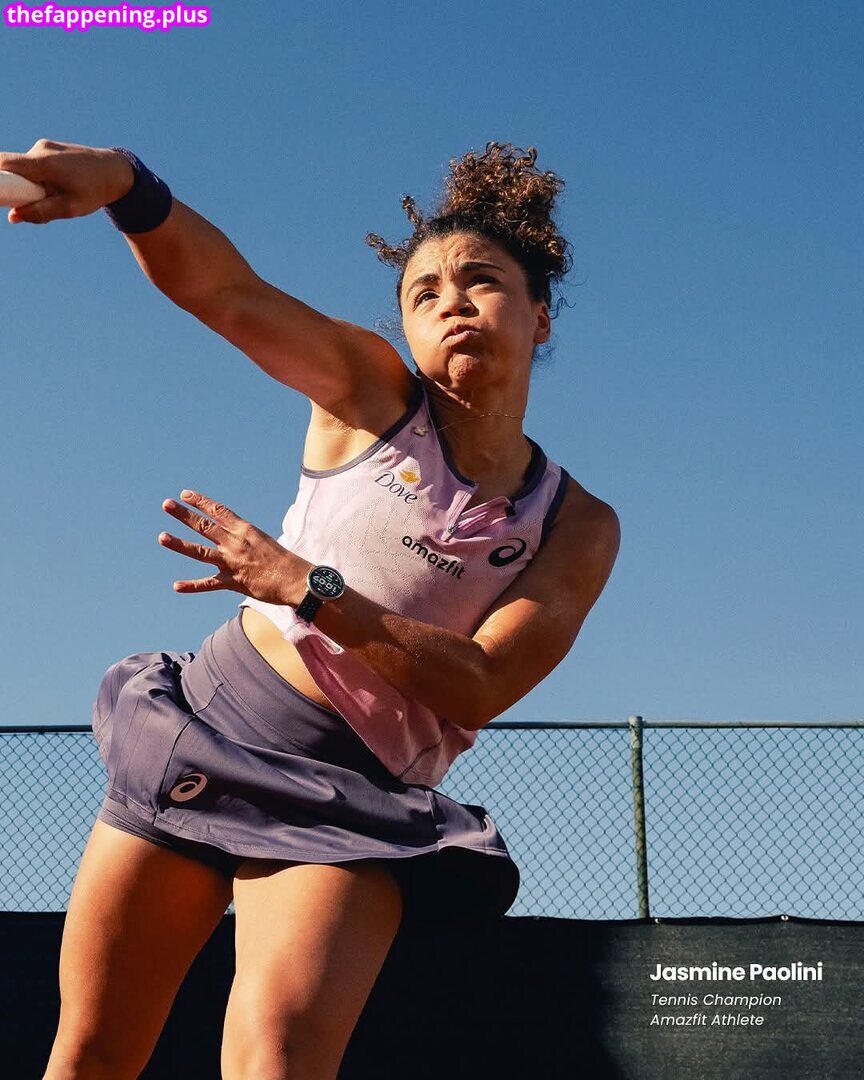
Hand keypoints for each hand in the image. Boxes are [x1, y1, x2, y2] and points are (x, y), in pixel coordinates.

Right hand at [0, 138, 133, 224]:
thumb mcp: (69, 208)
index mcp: (43, 163)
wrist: (115, 172)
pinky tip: (58, 189)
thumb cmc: (94, 191)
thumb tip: (13, 217)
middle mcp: (40, 149)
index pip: (4, 163)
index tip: (0, 194)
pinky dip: (38, 179)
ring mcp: (44, 146)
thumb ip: (40, 213)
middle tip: (32, 203)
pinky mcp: (48, 149)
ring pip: (24, 168)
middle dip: (15, 188)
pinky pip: (33, 165)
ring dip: (30, 185)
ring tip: (56, 197)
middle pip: (12, 168)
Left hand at [158, 490, 306, 604]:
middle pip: (205, 526)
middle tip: (166, 504)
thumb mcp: (265, 543)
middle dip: (184, 515)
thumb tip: (236, 541)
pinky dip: (192, 586)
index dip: (201, 502)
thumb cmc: (286, 562)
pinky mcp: (234, 581)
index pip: (219, 511)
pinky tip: (176, 586)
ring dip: (179, 544)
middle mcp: (236, 543)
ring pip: (200, 551)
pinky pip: (209, 584)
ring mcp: (233, 562)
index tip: (185, 494)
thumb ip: (247, 541)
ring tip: (162, 537)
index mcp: (245, 530)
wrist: (297, 579)